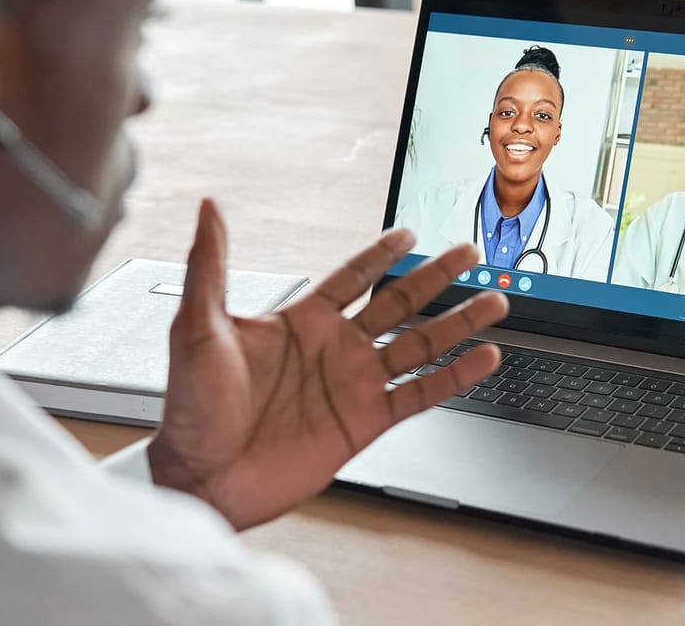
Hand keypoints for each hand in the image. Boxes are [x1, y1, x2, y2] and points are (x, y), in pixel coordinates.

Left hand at [147, 199, 507, 529]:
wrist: (202, 475)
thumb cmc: (190, 405)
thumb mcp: (198, 325)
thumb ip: (211, 265)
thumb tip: (209, 209)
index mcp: (300, 322)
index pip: (351, 277)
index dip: (380, 254)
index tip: (407, 232)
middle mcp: (334, 349)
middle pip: (398, 303)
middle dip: (435, 277)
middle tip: (469, 253)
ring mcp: (353, 385)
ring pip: (419, 345)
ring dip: (457, 323)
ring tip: (494, 300)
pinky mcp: (365, 422)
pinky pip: (420, 394)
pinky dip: (454, 377)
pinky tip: (482, 358)